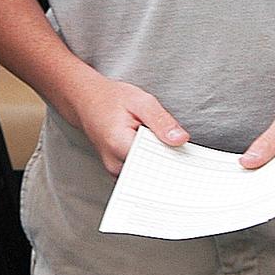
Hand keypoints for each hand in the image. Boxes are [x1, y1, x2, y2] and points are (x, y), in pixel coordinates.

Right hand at [72, 73, 188, 177]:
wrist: (86, 100)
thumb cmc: (111, 98)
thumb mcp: (141, 101)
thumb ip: (161, 121)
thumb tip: (180, 139)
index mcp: (120, 144)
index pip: (155, 164)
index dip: (174, 161)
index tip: (188, 159)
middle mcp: (115, 163)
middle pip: (152, 173)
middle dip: (169, 163)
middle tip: (180, 151)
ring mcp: (115, 169)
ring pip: (147, 175)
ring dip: (160, 163)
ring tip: (164, 146)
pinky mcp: (119, 170)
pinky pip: (141, 173)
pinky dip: (152, 163)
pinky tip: (156, 150)